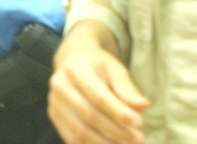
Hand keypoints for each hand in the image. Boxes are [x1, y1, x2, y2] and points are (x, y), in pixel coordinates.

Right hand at [48, 22, 149, 143]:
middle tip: (138, 139)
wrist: (71, 61)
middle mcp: (59, 86)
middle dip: (116, 131)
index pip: (98, 96)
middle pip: (89, 115)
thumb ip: (127, 88)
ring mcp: (54, 102)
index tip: (139, 123)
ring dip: (105, 143)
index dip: (119, 112)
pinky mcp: (54, 116)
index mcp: (75, 70)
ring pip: (79, 132)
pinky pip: (72, 139)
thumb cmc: (97, 66)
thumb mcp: (114, 69)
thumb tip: (142, 106)